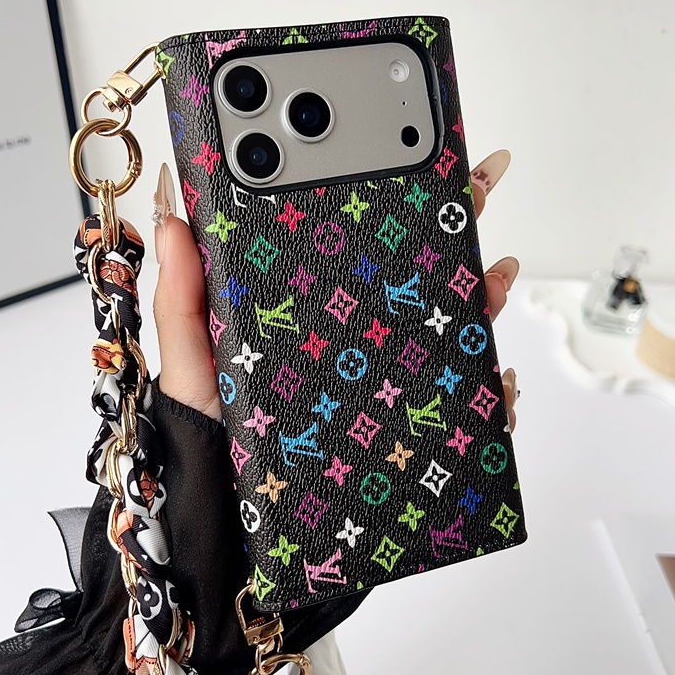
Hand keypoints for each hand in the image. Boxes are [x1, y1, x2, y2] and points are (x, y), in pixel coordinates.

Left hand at [153, 150, 519, 429]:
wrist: (228, 520)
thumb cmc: (208, 439)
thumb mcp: (190, 362)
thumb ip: (184, 296)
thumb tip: (174, 216)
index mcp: (303, 313)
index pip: (349, 247)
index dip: (383, 198)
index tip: (412, 155)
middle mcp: (347, 341)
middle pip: (408, 276)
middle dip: (450, 226)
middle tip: (479, 183)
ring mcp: (375, 382)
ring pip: (442, 330)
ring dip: (479, 297)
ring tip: (497, 274)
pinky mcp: (395, 428)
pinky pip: (453, 405)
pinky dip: (488, 390)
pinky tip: (499, 376)